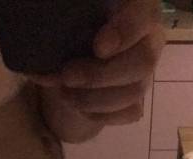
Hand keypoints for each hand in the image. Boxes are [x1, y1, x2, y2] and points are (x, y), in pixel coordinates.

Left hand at [30, 0, 165, 127]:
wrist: (73, 54)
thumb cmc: (69, 25)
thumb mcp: (62, 18)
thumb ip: (58, 28)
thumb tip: (43, 68)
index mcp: (136, 8)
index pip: (145, 14)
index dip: (126, 31)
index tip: (98, 47)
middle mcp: (149, 37)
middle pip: (144, 61)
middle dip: (101, 75)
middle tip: (67, 76)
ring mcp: (145, 71)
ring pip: (134, 92)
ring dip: (94, 99)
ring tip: (64, 94)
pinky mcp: (138, 98)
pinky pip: (129, 112)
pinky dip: (99, 114)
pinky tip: (78, 107)